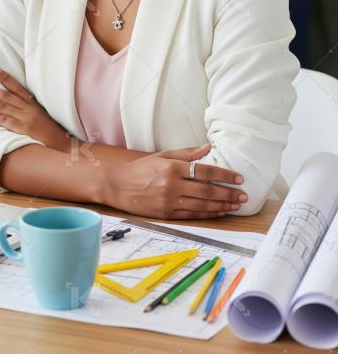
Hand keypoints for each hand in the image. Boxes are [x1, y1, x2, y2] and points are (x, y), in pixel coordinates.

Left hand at [0, 68, 69, 150]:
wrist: (64, 145)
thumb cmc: (53, 131)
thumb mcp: (42, 116)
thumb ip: (29, 109)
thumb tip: (13, 105)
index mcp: (33, 103)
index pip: (17, 86)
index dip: (5, 77)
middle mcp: (29, 108)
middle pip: (4, 96)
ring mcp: (26, 118)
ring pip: (2, 108)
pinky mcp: (25, 129)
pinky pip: (5, 121)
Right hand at [102, 144, 247, 219]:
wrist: (118, 185)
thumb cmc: (141, 169)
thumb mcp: (163, 155)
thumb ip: (187, 154)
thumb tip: (208, 147)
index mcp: (172, 167)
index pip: (205, 172)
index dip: (224, 176)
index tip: (239, 178)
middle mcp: (172, 184)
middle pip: (207, 191)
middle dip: (228, 194)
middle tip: (243, 196)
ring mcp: (169, 201)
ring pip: (202, 205)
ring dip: (221, 205)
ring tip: (236, 205)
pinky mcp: (166, 213)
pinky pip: (192, 215)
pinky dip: (207, 214)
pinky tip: (218, 211)